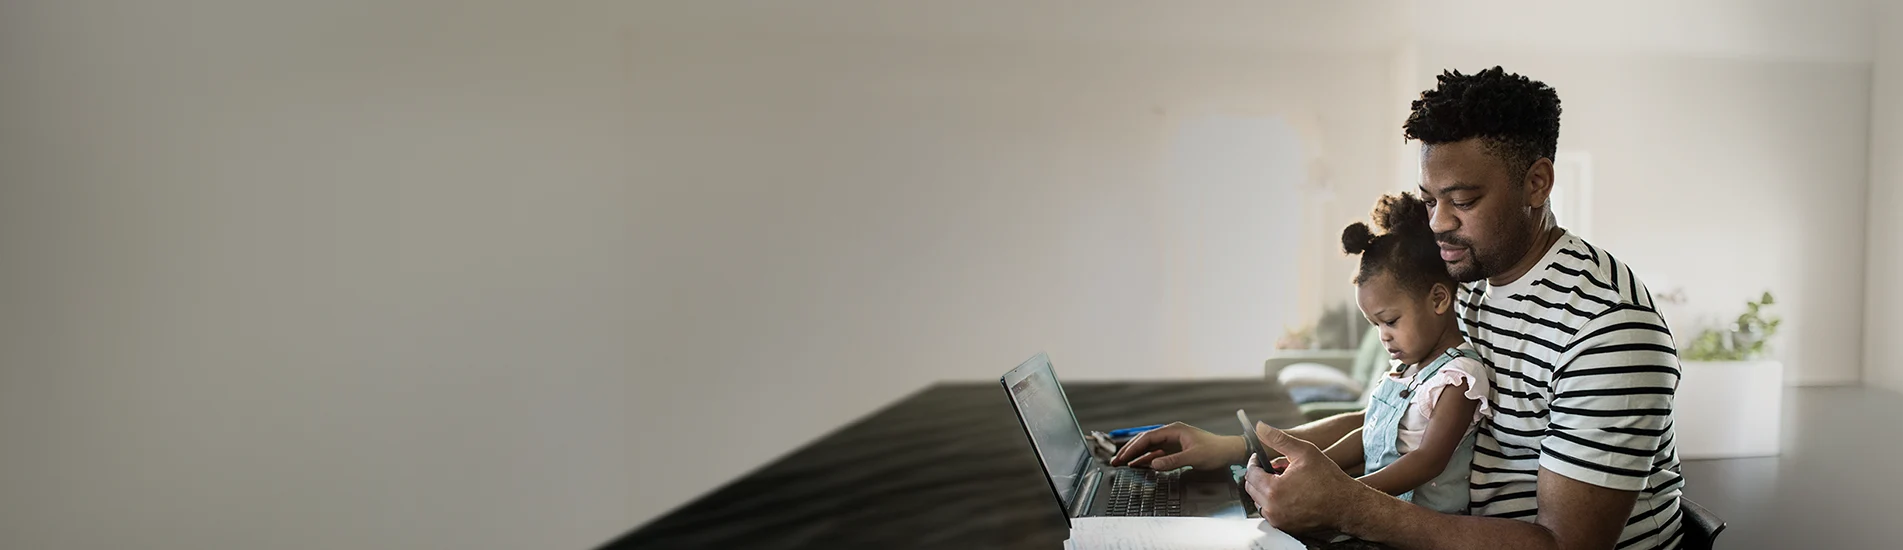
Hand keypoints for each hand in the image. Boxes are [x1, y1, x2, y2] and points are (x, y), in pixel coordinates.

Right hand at [1107, 422, 1243, 470]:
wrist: (1229, 452)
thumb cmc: (1215, 451)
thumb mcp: (1194, 457)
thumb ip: (1173, 461)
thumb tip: (1153, 464)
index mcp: (1173, 430)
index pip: (1148, 437)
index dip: (1133, 447)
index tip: (1123, 457)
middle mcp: (1171, 434)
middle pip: (1145, 441)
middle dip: (1129, 451)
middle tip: (1116, 461)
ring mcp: (1172, 442)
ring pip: (1149, 448)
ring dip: (1136, 456)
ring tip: (1122, 464)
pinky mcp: (1175, 450)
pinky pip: (1156, 454)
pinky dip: (1146, 459)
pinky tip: (1137, 465)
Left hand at [1243, 422, 1363, 533]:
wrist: (1347, 505)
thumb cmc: (1329, 479)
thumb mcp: (1304, 452)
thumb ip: (1279, 439)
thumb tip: (1260, 427)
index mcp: (1273, 490)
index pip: (1250, 473)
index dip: (1254, 462)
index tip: (1260, 457)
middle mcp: (1272, 508)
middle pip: (1252, 488)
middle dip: (1261, 475)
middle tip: (1278, 467)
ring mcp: (1278, 520)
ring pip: (1259, 500)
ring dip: (1266, 489)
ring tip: (1286, 480)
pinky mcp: (1285, 527)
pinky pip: (1270, 511)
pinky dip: (1274, 501)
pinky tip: (1291, 493)